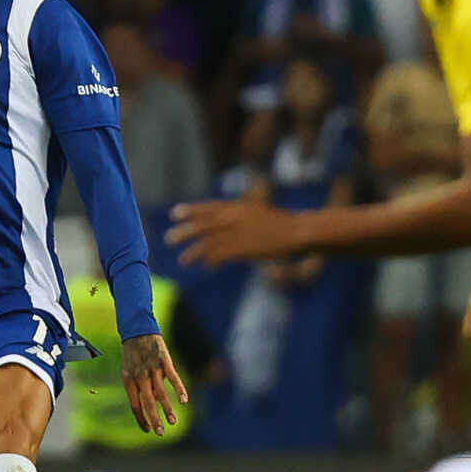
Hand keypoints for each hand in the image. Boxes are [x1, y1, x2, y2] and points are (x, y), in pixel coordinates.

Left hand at [122, 332, 189, 436]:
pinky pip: (173, 378)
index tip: (148, 430)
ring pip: (160, 393)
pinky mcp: (164, 361)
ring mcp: (152, 369)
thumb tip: (154, 401)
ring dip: (168, 409)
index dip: (141, 419)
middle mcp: (139, 376)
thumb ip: (141, 387)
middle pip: (147, 402)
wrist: (138, 331)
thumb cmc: (134, 354)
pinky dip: (179, 389)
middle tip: (160, 433)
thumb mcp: (130, 371)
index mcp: (128, 381)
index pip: (135, 405)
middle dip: (154, 419)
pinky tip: (184, 400)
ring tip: (173, 422)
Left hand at [167, 199, 308, 267]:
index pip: (210, 207)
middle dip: (185, 231)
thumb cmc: (284, 225)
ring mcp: (240, 232)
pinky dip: (210, 259)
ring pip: (210, 241)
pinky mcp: (245, 248)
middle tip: (169, 239)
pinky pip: (222, 254)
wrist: (301, 231)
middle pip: (204, 223)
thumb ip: (242, 218)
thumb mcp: (260, 213)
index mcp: (240, 206)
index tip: (175, 213)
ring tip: (183, 259)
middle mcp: (237, 217)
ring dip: (194, 251)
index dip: (192, 210)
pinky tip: (204, 265)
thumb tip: (227, 225)